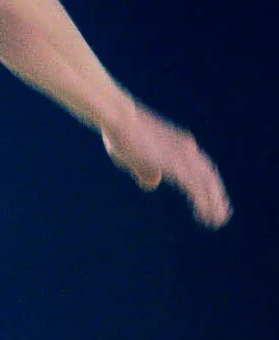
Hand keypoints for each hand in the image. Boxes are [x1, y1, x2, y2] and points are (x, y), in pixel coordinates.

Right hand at [104, 101, 229, 228]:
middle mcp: (187, 149)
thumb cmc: (120, 133)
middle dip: (217, 194)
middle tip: (221, 213)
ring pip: (207, 183)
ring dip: (215, 202)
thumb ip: (145, 169)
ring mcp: (183, 156)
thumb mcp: (133, 155)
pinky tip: (206, 216)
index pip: (201, 166)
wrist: (118, 118)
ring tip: (218, 220)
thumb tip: (153, 184)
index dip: (208, 183)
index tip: (212, 198)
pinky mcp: (176, 165)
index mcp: (179, 144)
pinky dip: (204, 202)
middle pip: (209, 174)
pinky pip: (196, 187)